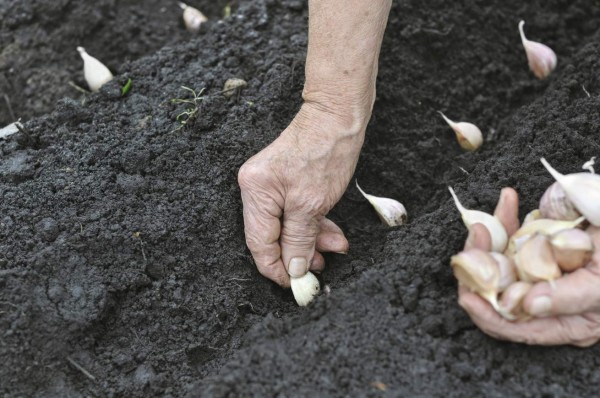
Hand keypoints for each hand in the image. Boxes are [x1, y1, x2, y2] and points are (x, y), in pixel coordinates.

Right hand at [238, 103, 365, 286]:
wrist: (338, 115)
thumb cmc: (326, 151)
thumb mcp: (313, 204)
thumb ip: (299, 240)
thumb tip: (294, 269)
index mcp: (255, 192)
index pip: (259, 243)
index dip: (276, 269)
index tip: (296, 285)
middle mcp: (256, 188)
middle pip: (272, 236)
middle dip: (299, 253)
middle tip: (322, 268)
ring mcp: (270, 184)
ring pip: (287, 226)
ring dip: (311, 240)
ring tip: (335, 247)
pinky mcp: (285, 181)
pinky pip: (294, 212)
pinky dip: (312, 224)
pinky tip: (331, 232)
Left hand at [458, 188, 599, 345]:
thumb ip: (572, 297)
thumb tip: (529, 306)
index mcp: (564, 321)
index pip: (513, 326)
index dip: (485, 313)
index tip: (466, 292)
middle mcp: (546, 299)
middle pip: (496, 290)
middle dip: (478, 266)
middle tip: (477, 238)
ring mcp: (540, 269)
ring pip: (498, 260)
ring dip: (489, 237)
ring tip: (486, 220)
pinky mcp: (540, 243)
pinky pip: (514, 234)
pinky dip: (508, 217)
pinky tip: (509, 198)